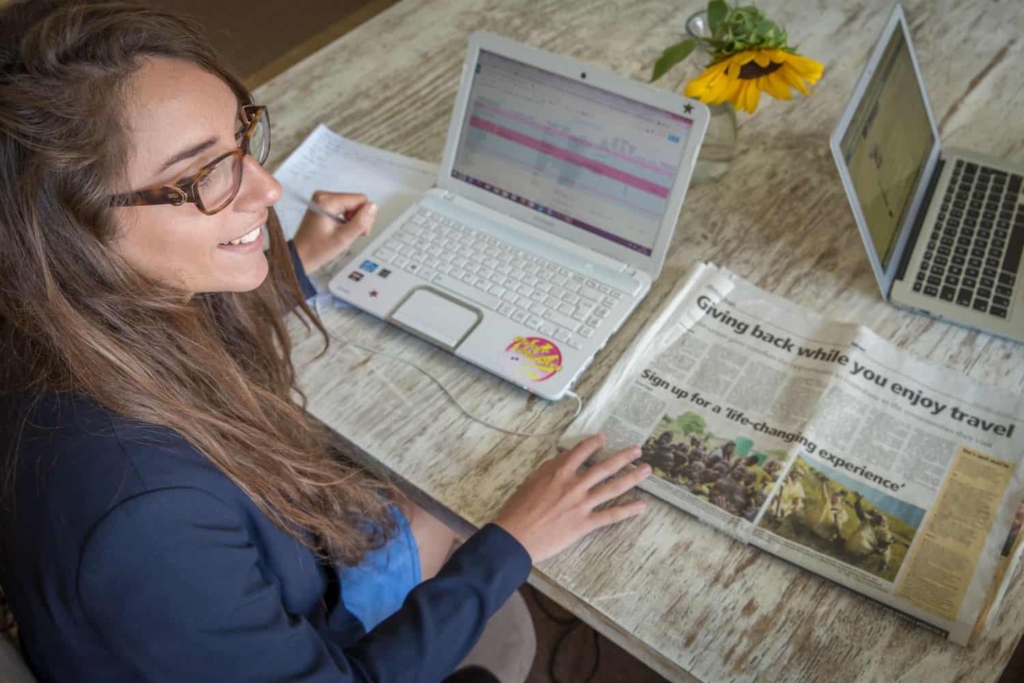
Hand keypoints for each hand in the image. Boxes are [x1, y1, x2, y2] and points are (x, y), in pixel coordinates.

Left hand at [291, 191, 376, 274]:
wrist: (302, 255)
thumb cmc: (318, 249)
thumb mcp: (344, 238)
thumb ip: (361, 222)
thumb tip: (373, 207)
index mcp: (327, 201)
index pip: (360, 199)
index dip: (364, 216)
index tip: (357, 231)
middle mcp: (324, 195)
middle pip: (356, 201)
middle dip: (358, 218)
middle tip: (350, 234)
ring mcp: (323, 199)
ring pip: (352, 205)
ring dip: (353, 220)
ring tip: (344, 233)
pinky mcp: (324, 204)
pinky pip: (345, 207)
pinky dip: (347, 219)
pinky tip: (340, 229)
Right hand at [493, 434, 650, 562]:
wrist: (515, 536)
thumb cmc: (518, 509)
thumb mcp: (531, 481)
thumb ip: (549, 469)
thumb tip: (562, 459)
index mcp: (559, 472)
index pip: (581, 452)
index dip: (593, 443)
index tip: (604, 438)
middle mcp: (574, 485)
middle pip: (604, 468)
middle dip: (623, 458)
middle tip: (637, 450)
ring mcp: (582, 505)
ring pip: (613, 488)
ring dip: (632, 478)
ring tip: (646, 471)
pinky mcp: (584, 524)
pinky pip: (610, 516)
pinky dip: (627, 511)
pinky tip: (641, 506)